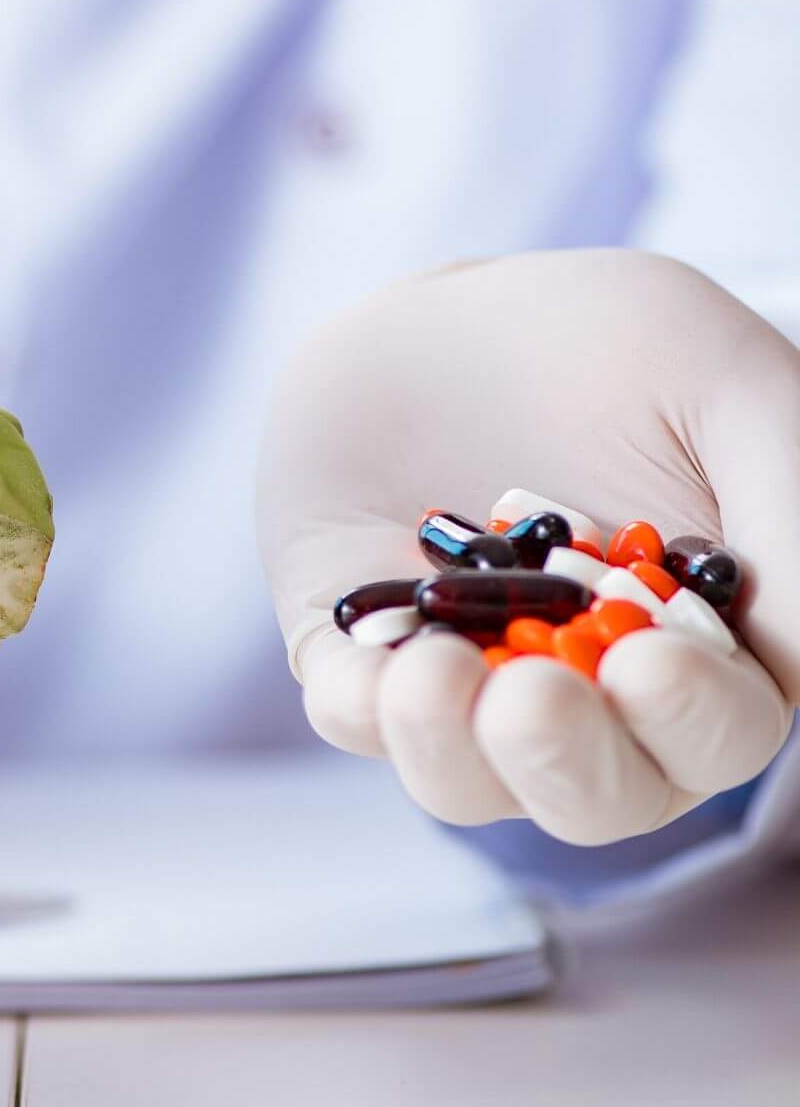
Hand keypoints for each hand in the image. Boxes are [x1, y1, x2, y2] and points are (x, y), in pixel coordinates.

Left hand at [257, 249, 797, 844]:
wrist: (443, 313)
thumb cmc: (604, 344)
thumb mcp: (719, 383)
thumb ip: (784, 504)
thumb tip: (799, 650)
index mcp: (699, 652)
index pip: (717, 732)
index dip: (691, 718)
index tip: (650, 660)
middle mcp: (585, 697)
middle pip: (594, 794)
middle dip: (567, 762)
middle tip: (537, 697)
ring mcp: (464, 684)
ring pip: (463, 781)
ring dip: (452, 748)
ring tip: (435, 672)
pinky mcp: (357, 652)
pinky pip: (351, 714)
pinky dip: (360, 704)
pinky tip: (377, 661)